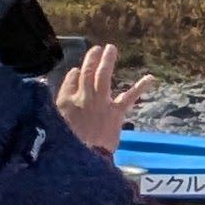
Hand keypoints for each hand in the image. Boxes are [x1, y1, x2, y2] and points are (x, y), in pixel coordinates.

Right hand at [54, 40, 151, 162]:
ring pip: (102, 76)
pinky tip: (150, 78)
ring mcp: (100, 102)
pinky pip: (129, 96)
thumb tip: (60, 88)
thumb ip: (56, 108)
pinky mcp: (115, 111)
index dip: (73, 75)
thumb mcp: (54, 125)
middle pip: (86, 74)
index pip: (69, 83)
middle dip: (91, 60)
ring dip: (107, 61)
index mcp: (65, 102)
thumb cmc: (67, 145)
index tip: (76, 70)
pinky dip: (140, 87)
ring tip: (111, 49)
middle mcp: (82, 97)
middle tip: (96, 49)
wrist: (83, 156)